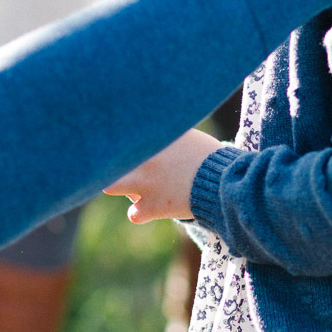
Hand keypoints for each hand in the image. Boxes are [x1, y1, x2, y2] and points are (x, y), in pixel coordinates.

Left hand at [105, 128, 221, 223]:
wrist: (225, 183)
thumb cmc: (209, 156)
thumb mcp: (187, 134)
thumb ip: (164, 129)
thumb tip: (150, 118)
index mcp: (149, 138)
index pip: (115, 134)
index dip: (111, 138)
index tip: (111, 139)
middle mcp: (142, 158)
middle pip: (106, 159)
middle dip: (109, 161)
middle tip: (119, 163)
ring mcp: (145, 183)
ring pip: (111, 186)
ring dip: (120, 186)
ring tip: (133, 185)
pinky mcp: (153, 206)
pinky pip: (134, 214)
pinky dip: (141, 212)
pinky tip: (150, 207)